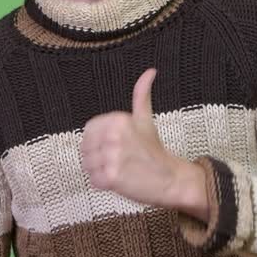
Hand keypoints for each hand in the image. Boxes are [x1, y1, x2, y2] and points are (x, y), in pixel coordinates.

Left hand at [80, 69, 207, 219]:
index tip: (112, 147)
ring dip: (99, 171)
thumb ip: (141, 95)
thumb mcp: (145, 119)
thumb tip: (149, 72)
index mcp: (118, 120)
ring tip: (119, 169)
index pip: (88, 130)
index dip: (97, 141)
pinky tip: (118, 180)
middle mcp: (114, 136)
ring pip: (88, 165)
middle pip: (85, 149)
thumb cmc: (155, 151)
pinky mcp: (111, 177)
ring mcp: (112, 156)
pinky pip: (93, 180)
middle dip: (97, 157)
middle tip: (117, 160)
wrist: (170, 179)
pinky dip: (102, 184)